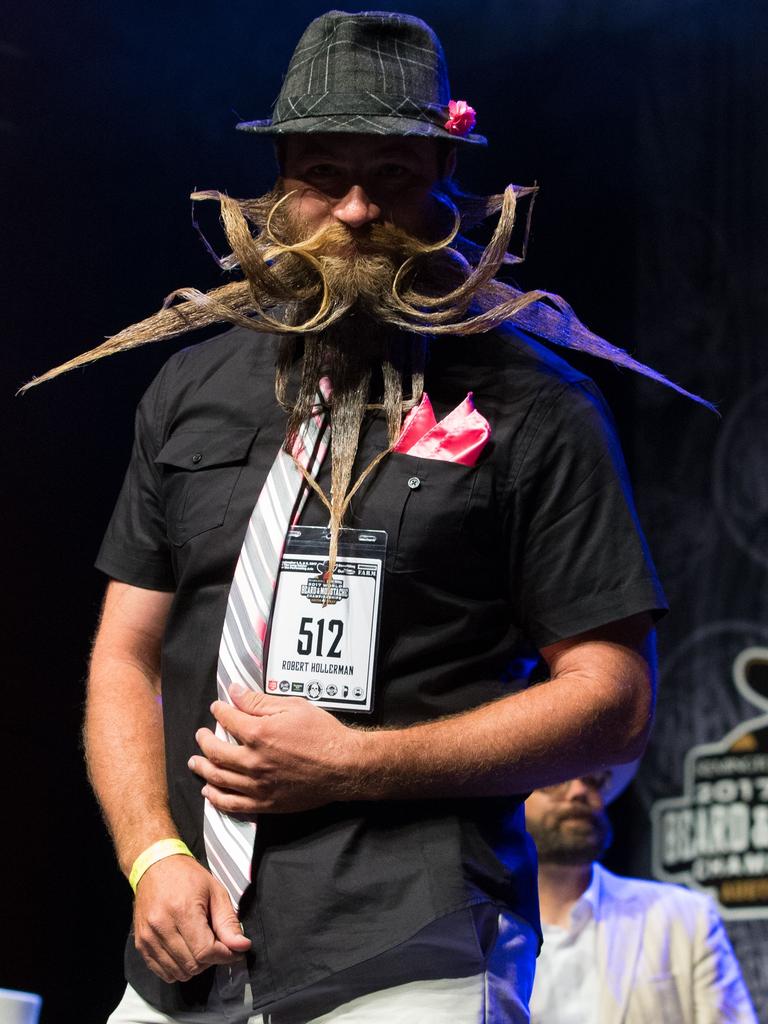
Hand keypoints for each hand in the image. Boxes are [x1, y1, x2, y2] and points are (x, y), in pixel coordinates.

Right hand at [133, 854, 250, 982]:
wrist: (155, 867)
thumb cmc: (187, 877)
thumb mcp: (215, 892)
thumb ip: (228, 922)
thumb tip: (242, 947)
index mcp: (182, 910)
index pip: (205, 951)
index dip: (225, 955)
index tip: (235, 950)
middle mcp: (161, 926)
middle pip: (193, 965)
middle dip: (211, 960)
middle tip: (217, 944)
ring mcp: (148, 937)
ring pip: (178, 973)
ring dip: (195, 966)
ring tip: (200, 945)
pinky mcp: (140, 944)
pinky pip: (163, 972)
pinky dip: (178, 968)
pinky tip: (185, 951)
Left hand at [188, 684, 365, 814]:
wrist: (344, 766)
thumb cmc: (322, 733)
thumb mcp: (293, 707)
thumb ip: (259, 701)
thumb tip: (234, 692)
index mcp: (259, 733)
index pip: (228, 719)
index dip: (219, 711)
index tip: (217, 708)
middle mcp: (253, 761)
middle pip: (216, 752)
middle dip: (204, 741)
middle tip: (201, 736)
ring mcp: (258, 785)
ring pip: (219, 779)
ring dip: (203, 769)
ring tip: (195, 763)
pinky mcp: (265, 803)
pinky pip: (232, 804)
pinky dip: (216, 798)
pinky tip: (210, 792)